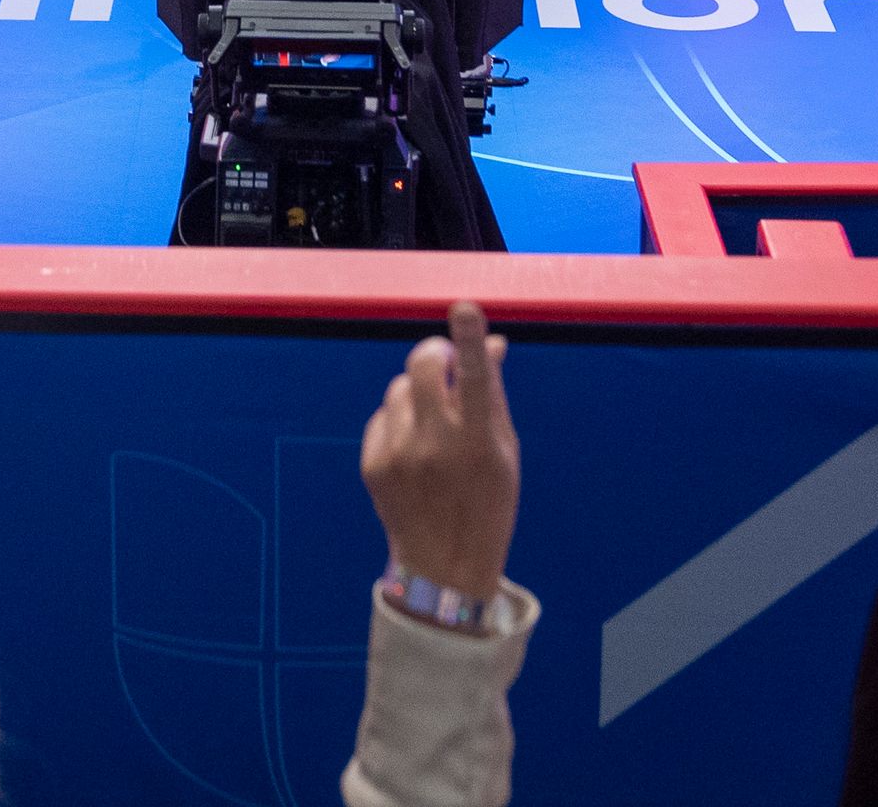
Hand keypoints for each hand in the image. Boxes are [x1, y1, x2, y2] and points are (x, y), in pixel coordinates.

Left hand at [361, 301, 518, 608]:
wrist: (443, 569)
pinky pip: (382, 416)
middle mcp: (437, 446)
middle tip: (445, 360)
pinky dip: (398, 422)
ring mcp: (400, 456)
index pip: (475, 380)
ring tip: (434, 427)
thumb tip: (491, 342)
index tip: (464, 309)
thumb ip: (493, 396)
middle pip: (423, 366)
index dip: (469, 341)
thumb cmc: (486, 504)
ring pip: (400, 388)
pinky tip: (414, 450)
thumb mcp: (504, 454)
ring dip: (417, 394)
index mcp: (479, 444)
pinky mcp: (374, 465)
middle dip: (435, 352)